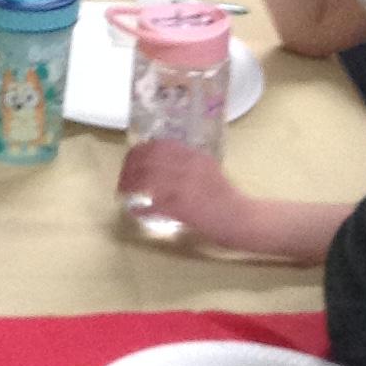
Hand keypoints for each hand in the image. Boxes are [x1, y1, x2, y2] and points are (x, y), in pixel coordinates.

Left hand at [116, 140, 248, 243]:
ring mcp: (184, 186)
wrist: (243, 219)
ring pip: (146, 180)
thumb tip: (159, 162)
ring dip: (130, 187)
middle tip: (123, 179)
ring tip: (123, 194)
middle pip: (147, 160)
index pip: (159, 145)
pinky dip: (140, 208)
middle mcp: (188, 166)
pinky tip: (135, 211)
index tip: (131, 160)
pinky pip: (153, 205)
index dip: (138, 152)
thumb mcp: (208, 170)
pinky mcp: (182, 208)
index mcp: (194, 155)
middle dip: (129, 169)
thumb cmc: (225, 197)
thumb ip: (187, 163)